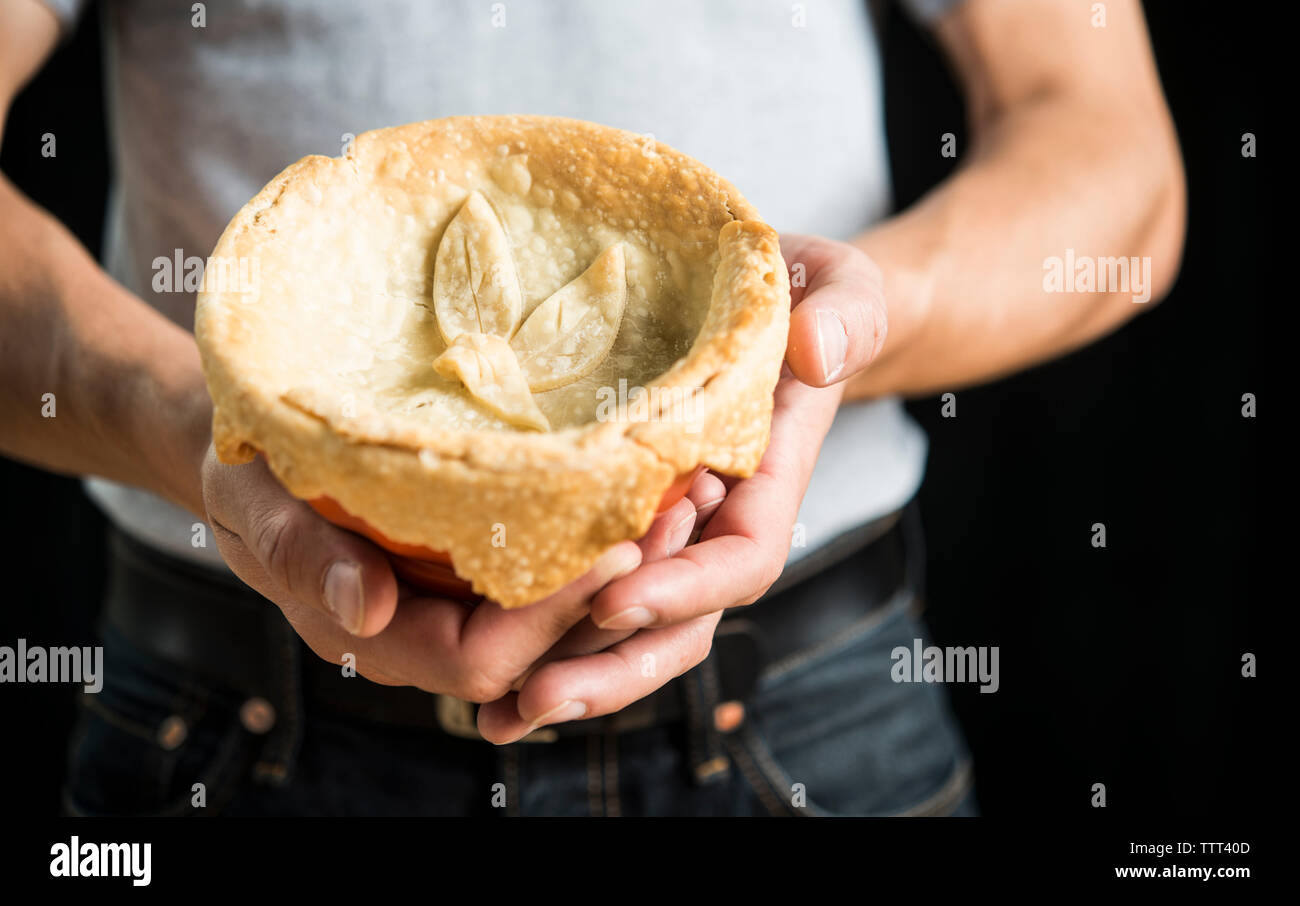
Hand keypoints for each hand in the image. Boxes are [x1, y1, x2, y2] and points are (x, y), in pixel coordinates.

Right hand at [201, 448, 643, 701]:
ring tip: (686, 494)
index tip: (614, 547)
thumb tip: (361, 609)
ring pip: (563, 618)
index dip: (550, 614)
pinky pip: (556, 574)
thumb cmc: (250, 475)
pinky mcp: (485, 567)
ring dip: (630, 567)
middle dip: (615, 590)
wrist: (256, 458)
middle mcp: (432, 632)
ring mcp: (463, 603)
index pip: (482, 656)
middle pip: (544, 648)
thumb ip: (299, 556)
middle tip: (680, 509)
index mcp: (379, 634)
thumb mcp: (255, 504)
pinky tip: (647, 486)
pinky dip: (605, 539)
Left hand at [477, 234, 886, 741]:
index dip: (686, 588)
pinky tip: (490, 667)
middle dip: (616, 668)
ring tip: (501, 718)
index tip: (616, 600)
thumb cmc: (802, 293)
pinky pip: (590, 583)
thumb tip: (818, 352)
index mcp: (768, 481)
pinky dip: (547, 629)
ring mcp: (670, 530)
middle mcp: (717, 523)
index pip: (741, 559)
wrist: (773, 304)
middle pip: (682, 623)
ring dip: (574, 673)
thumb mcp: (838, 286)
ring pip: (632, 624)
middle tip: (537, 700)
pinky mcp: (620, 516)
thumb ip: (845, 314)